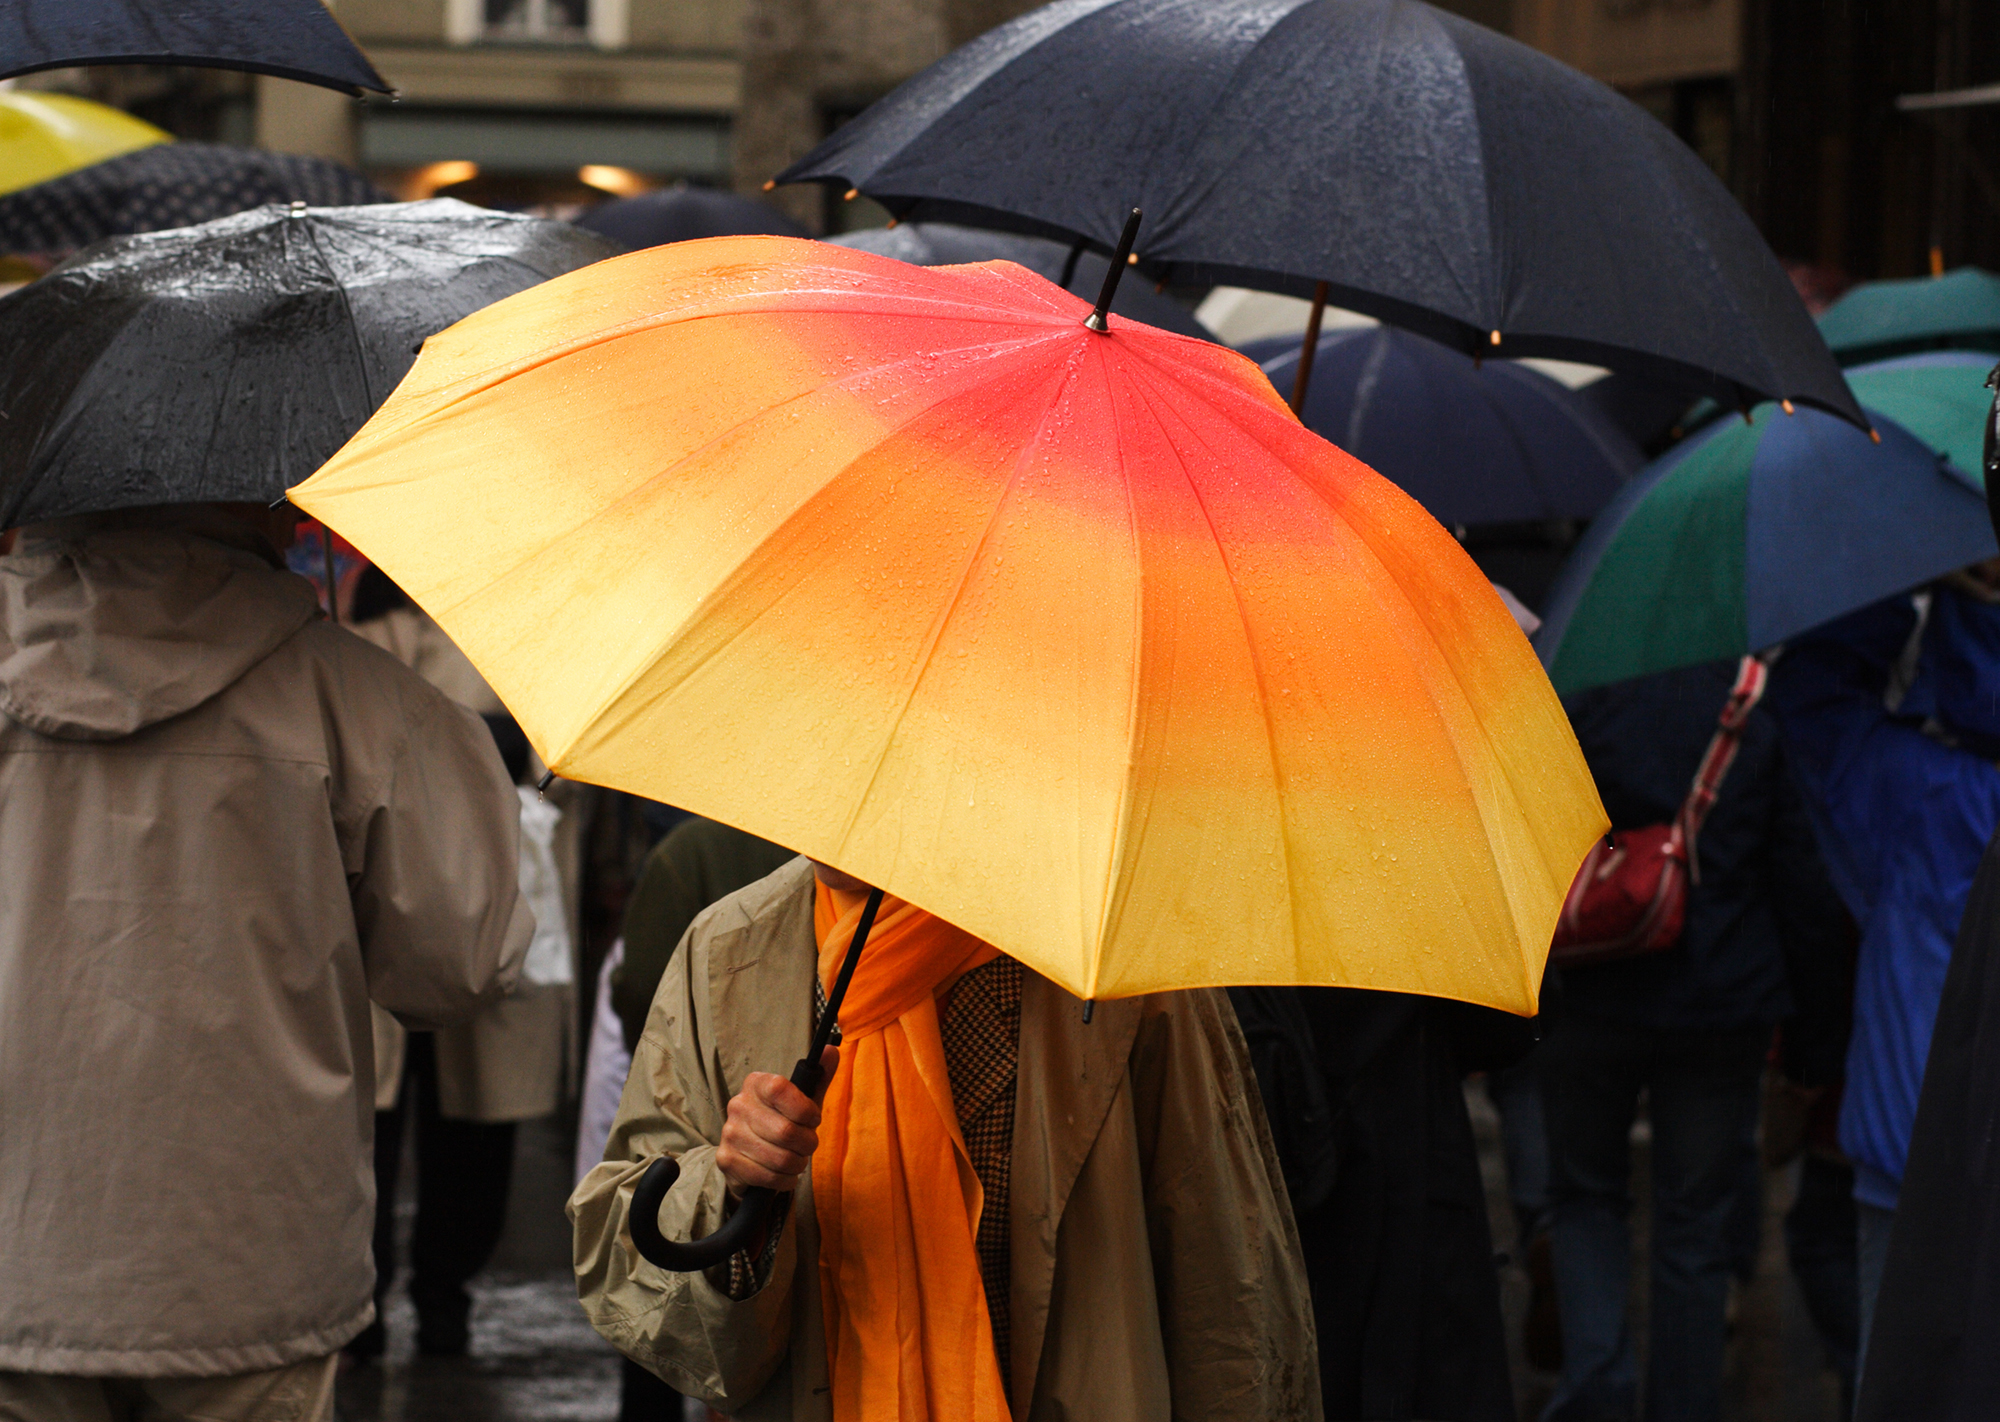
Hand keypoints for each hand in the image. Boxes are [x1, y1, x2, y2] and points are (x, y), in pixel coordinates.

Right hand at [715, 1045, 838, 1195]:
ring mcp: (729, 1133)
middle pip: (786, 1131)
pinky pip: (768, 1177)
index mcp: (756, 1083)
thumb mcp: (803, 1101)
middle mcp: (738, 1105)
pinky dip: (784, 1180)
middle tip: (807, 1145)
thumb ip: (819, 1078)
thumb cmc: (783, 1123)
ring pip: (780, 1158)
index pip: (780, 1089)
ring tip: (795, 1160)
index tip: (813, 1119)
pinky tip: (783, 1173)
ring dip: (797, 1164)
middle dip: (807, 1144)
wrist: (751, 1157)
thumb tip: (831, 1050)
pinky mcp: (726, 1160)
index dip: (804, 1109)